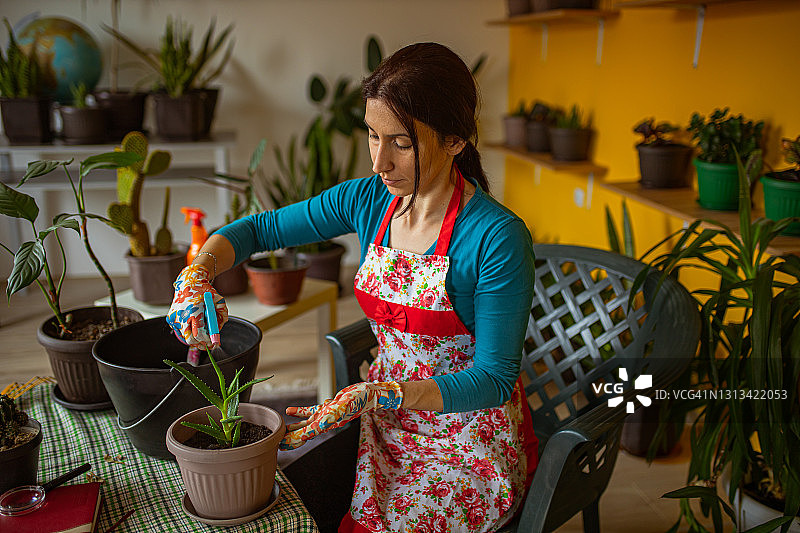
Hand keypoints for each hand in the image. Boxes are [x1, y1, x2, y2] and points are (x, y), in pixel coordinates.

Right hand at [166, 264, 227, 348]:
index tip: (215, 343)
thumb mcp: (218, 301)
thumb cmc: (204, 290)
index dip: (208, 341)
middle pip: (191, 340)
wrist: (188, 281)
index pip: (200, 334)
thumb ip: (221, 317)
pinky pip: (180, 331)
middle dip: (201, 343)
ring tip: (202, 328)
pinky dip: (188, 331)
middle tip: (209, 343)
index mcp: (194, 311)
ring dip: (195, 337)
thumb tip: (218, 332)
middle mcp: (182, 315)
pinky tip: (193, 322)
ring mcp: (174, 318)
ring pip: (185, 336)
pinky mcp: (170, 319)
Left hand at [279, 381, 402, 449]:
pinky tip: (289, 411)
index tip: (281, 446)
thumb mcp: (340, 410)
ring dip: (293, 428)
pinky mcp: (327, 408)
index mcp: (326, 425)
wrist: (367, 395)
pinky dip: (300, 412)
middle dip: (290, 439)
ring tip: (281, 431)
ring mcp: (325, 416)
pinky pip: (310, 411)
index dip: (293, 441)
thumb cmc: (356, 402)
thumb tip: (312, 430)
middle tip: (277, 444)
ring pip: (305, 424)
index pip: (305, 435)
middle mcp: (324, 423)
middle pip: (303, 433)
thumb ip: (326, 420)